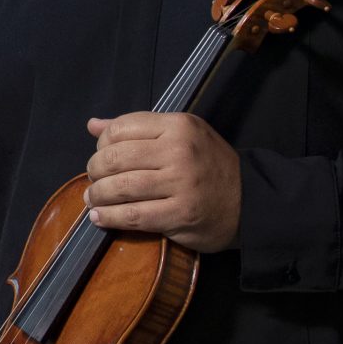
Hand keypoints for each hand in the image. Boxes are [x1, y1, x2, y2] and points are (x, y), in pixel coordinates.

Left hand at [83, 112, 239, 251]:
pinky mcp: (181, 213)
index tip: (103, 156)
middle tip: (95, 179)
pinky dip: (109, 217)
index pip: (121, 128)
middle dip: (95, 170)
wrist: (250, 200)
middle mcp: (180, 151)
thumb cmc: (208, 165)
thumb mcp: (180, 135)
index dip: (102, 144)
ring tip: (94, 199)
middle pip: (115, 158)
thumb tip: (93, 125)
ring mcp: (181, 183)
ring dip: (98, 195)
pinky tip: (100, 217)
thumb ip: (137, 129)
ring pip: (120, 187)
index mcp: (178, 126)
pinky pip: (132, 215)